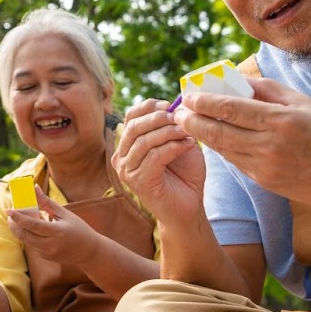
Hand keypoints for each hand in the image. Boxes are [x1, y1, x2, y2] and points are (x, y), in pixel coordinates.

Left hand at [7, 194, 100, 263]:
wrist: (88, 251)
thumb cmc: (79, 229)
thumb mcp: (65, 214)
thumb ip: (47, 203)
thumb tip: (34, 188)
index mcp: (57, 232)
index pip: (32, 225)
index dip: (18, 217)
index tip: (8, 210)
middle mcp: (50, 245)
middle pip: (25, 235)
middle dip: (13, 224)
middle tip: (9, 214)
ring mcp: (47, 253)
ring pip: (26, 241)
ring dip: (20, 230)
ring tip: (18, 219)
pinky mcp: (46, 257)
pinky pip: (33, 245)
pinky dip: (29, 236)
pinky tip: (33, 229)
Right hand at [112, 99, 207, 228]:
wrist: (189, 207)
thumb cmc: (184, 175)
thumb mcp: (179, 142)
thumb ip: (173, 125)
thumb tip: (177, 104)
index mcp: (128, 145)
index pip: (130, 117)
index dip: (148, 107)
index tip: (169, 104)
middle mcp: (121, 157)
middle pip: (134, 127)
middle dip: (159, 118)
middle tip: (179, 118)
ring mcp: (127, 171)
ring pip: (144, 141)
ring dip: (169, 133)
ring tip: (187, 133)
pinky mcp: (139, 182)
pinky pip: (155, 157)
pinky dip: (173, 148)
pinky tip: (187, 145)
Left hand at [176, 77, 310, 202]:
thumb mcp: (305, 104)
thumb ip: (269, 91)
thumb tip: (238, 82)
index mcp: (281, 120)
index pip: (230, 109)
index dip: (203, 102)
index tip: (188, 95)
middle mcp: (270, 146)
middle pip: (218, 132)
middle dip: (193, 121)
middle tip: (178, 112)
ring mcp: (267, 168)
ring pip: (224, 150)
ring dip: (203, 137)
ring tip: (189, 124)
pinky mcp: (267, 183)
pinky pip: (237, 163)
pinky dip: (224, 150)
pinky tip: (216, 140)